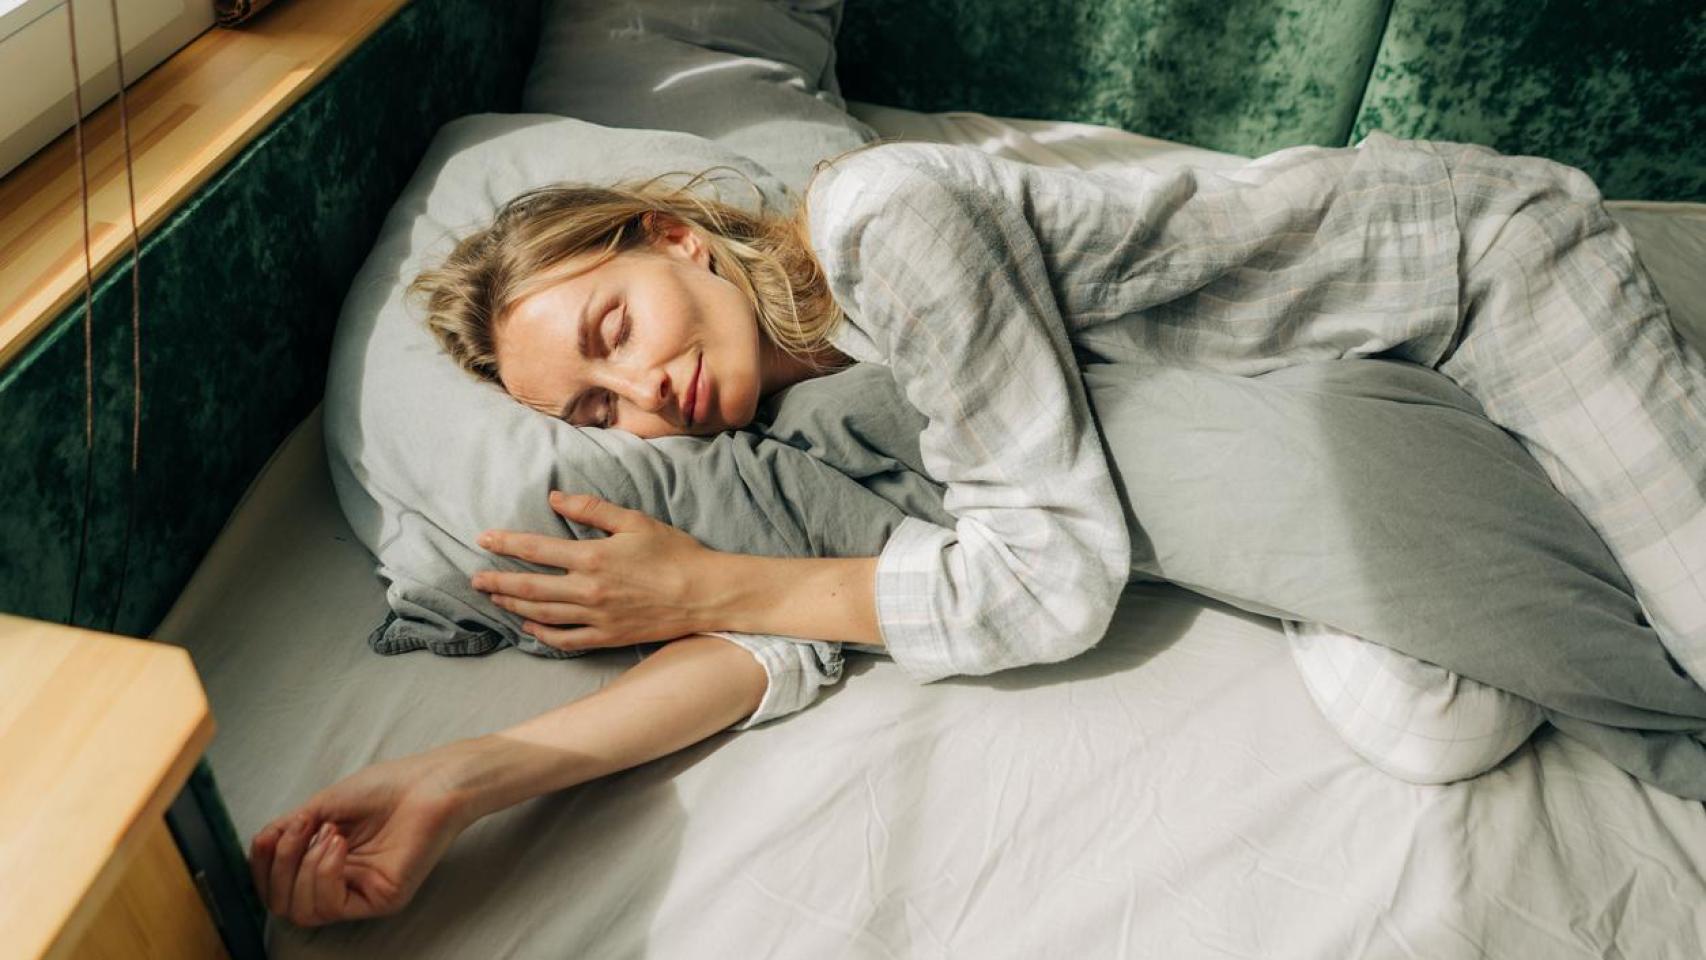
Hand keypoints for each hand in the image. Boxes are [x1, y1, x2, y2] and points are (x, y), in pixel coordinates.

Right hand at [248, 745, 476, 926]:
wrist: (431, 781)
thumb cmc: (387, 787)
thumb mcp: (322, 805)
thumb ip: (288, 830)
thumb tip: (260, 845)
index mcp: (325, 861)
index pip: (275, 886)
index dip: (261, 866)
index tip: (269, 836)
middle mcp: (341, 883)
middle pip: (282, 904)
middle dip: (280, 866)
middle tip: (301, 829)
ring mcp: (360, 893)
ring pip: (302, 911)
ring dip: (304, 867)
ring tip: (329, 832)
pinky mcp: (381, 900)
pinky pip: (331, 906)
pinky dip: (323, 873)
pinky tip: (337, 845)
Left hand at [471, 491, 720, 650]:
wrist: (704, 594)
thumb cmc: (673, 553)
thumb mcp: (634, 521)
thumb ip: (591, 509)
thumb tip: (555, 498)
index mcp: (592, 557)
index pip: (536, 549)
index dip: (506, 543)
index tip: (483, 539)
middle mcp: (588, 590)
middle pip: (530, 586)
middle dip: (498, 580)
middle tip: (476, 578)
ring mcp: (596, 617)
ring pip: (542, 614)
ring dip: (513, 605)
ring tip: (494, 598)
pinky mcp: (607, 636)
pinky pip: (565, 640)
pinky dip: (542, 634)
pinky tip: (529, 626)